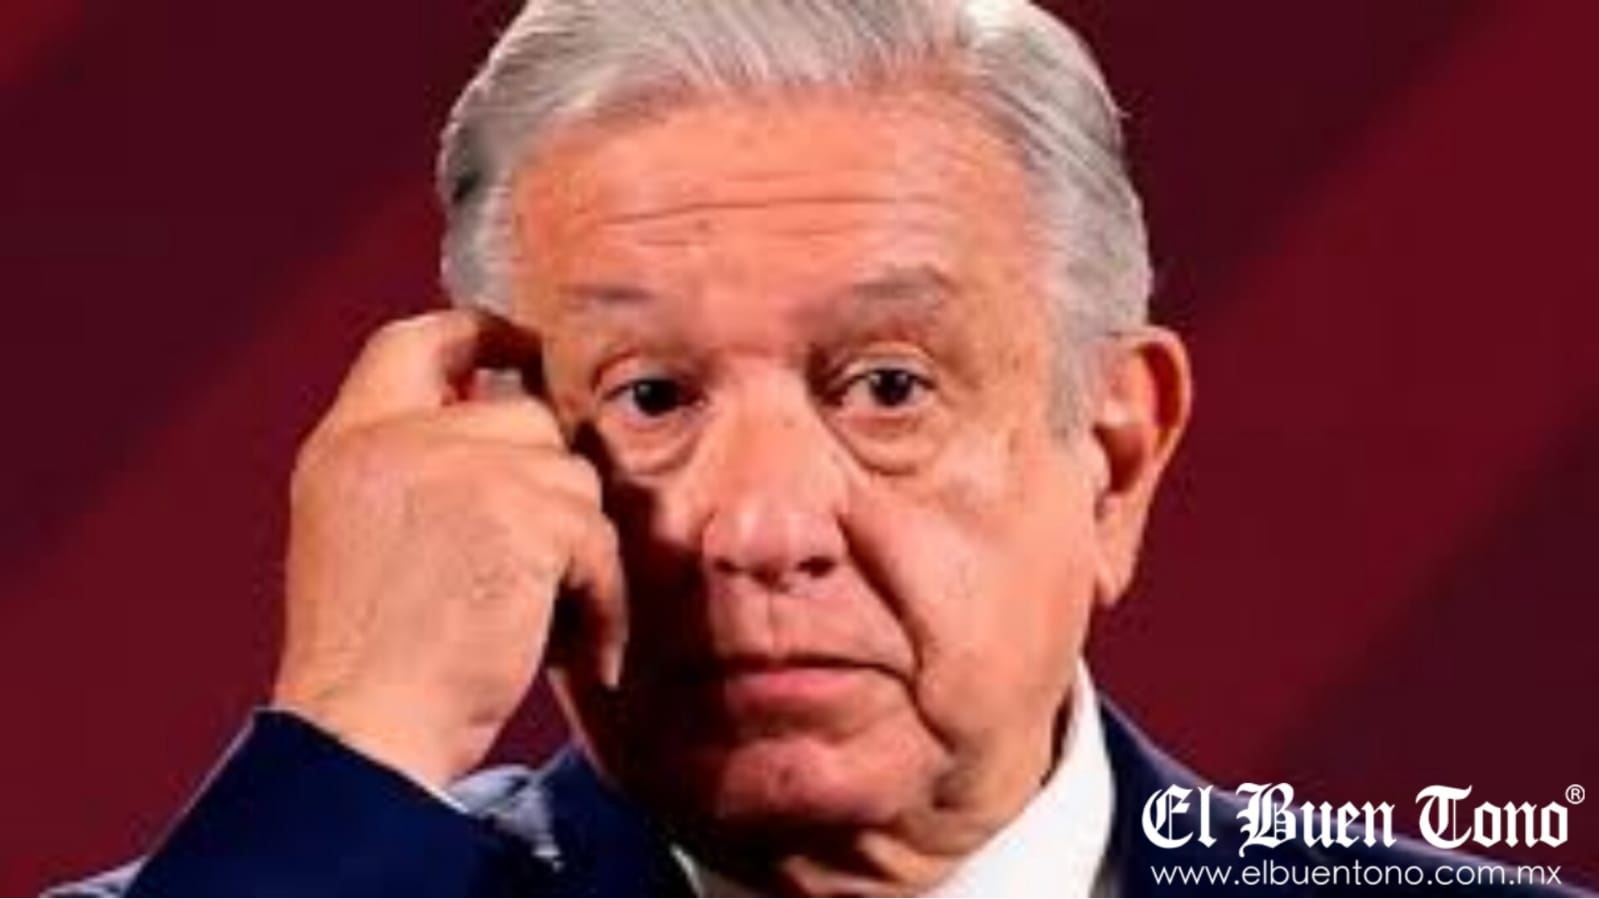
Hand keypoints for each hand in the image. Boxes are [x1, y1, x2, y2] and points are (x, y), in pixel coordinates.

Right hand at [270, 308, 626, 789]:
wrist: (366, 731)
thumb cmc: (374, 667)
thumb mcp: (363, 540)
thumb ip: (414, 476)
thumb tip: (518, 436)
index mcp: (347, 445)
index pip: (410, 344)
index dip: (474, 333)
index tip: (518, 344)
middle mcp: (395, 440)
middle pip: (524, 418)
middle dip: (551, 490)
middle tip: (544, 570)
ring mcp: (456, 467)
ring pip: (572, 478)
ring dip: (579, 557)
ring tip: (546, 624)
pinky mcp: (518, 511)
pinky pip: (597, 539)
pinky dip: (600, 601)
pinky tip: (576, 650)